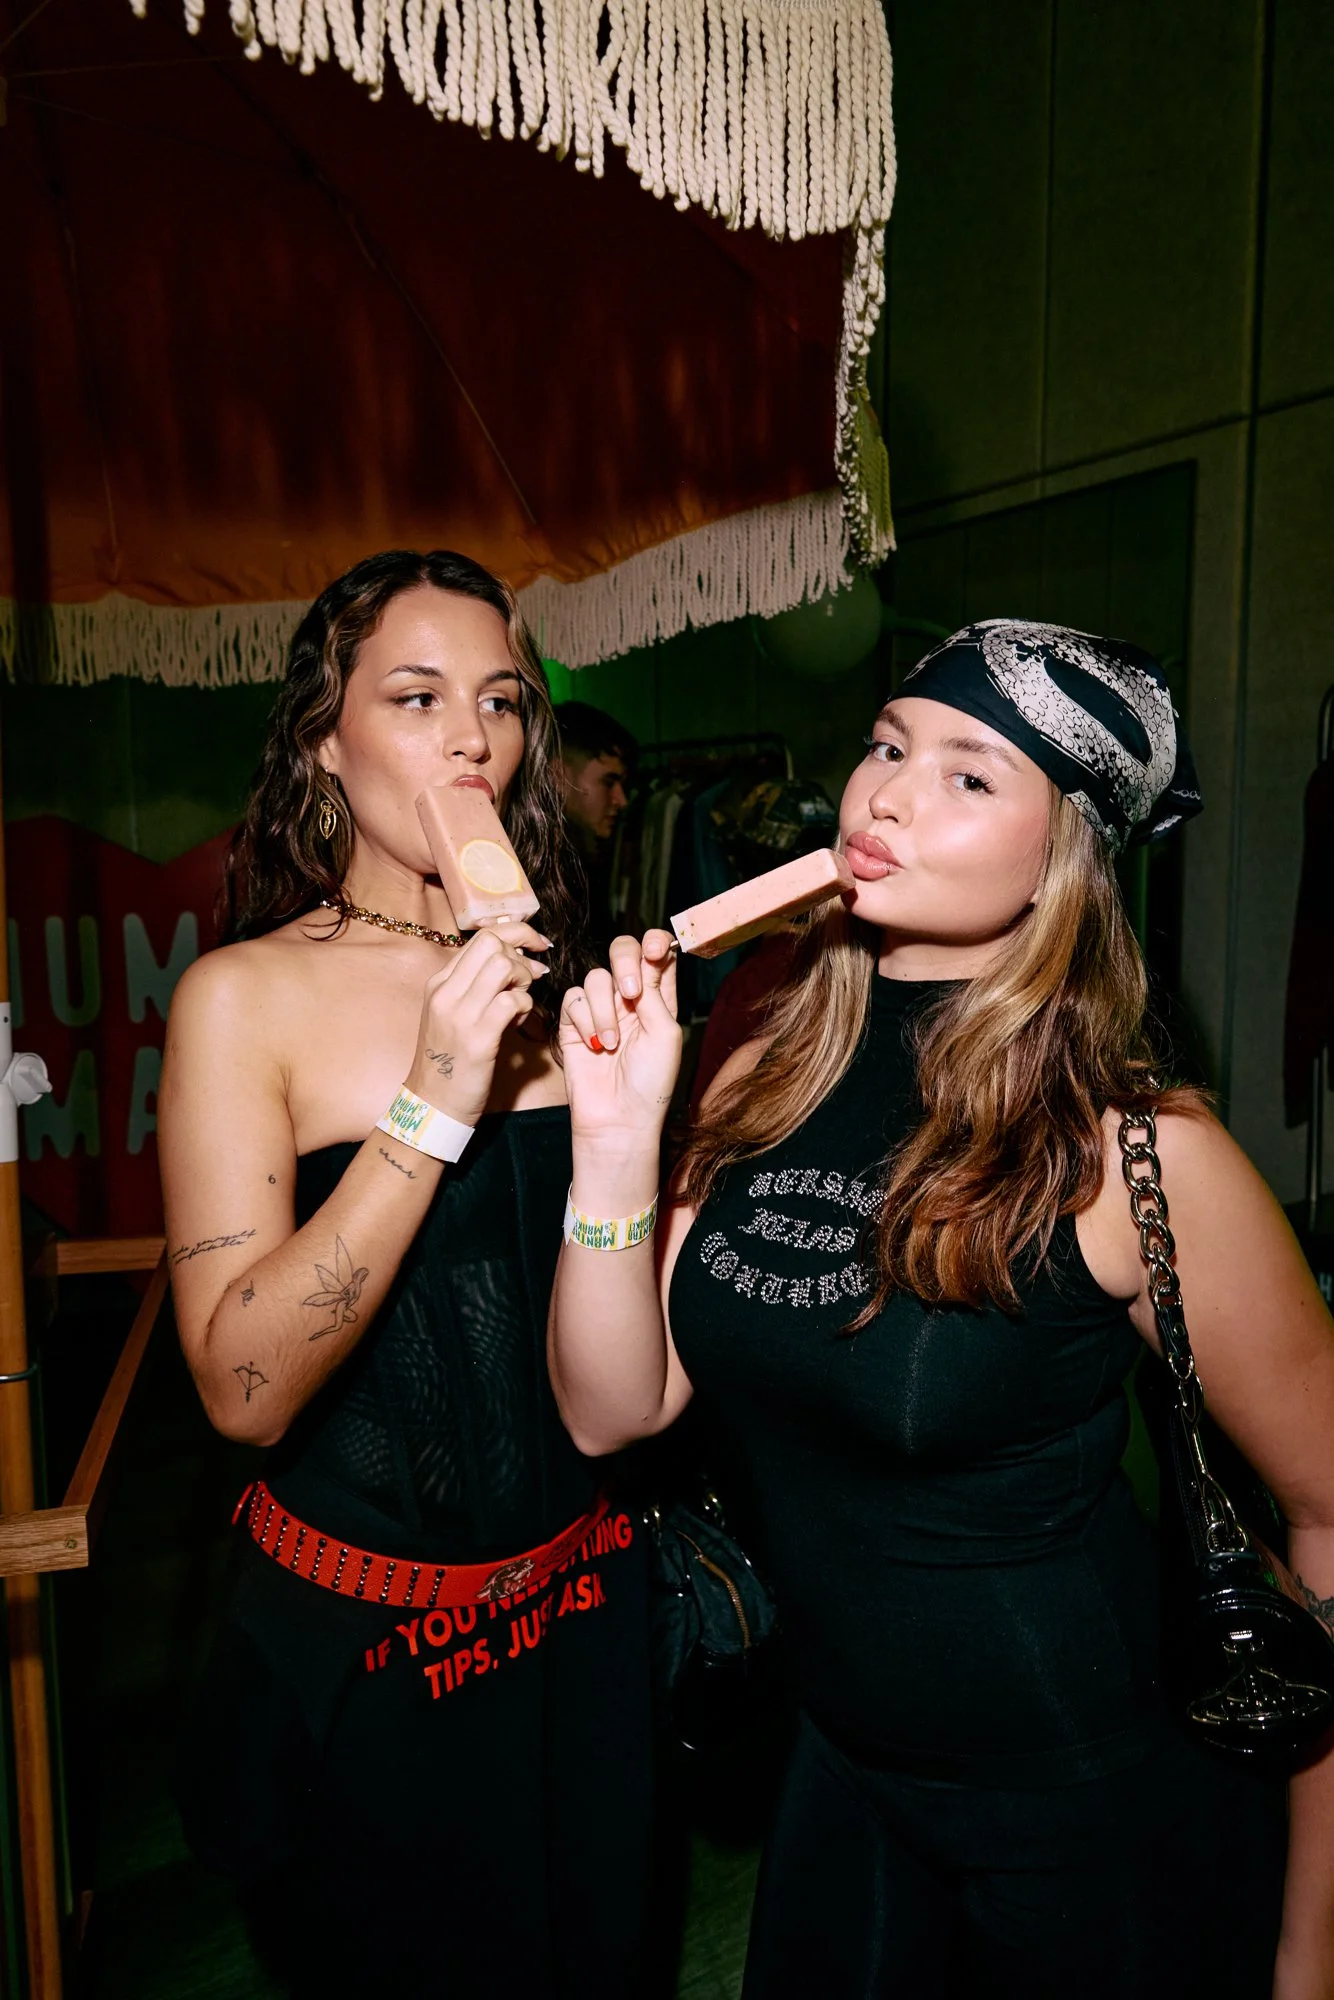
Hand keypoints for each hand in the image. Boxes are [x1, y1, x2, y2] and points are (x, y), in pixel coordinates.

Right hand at [404, 923, 549, 1127]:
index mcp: (439, 982)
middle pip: (492, 943)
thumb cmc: (449, 1059)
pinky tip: (519, 1024)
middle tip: (528, 980)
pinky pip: (512, 1002)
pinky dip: (525, 1007)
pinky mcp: (477, 1039)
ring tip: (520, 1002)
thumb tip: (515, 959)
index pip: (481, 936)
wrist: (432, 1103)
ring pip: (503, 965)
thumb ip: (475, 985)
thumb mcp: (453, 1014)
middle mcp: (445, 992)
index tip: (536, 944)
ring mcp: (459, 1014)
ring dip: (522, 980)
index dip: (515, 932)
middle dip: (521, 955)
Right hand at [560, 930, 680, 1148]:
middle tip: (630, 992)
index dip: (656, 942)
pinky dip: (584, 1021)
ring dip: (604, 1010)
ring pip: (595, 977)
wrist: (618, 1117)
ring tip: (611, 1044)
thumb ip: (655, 992)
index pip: (658, 954)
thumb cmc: (651, 1082)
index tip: (656, 950)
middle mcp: (630, 998)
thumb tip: (644, 957)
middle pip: (623, 951)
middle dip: (624, 962)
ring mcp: (601, 1009)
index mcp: (659, 998)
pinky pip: (573, 1000)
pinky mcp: (574, 1023)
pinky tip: (594, 1046)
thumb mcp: (665, 1033)